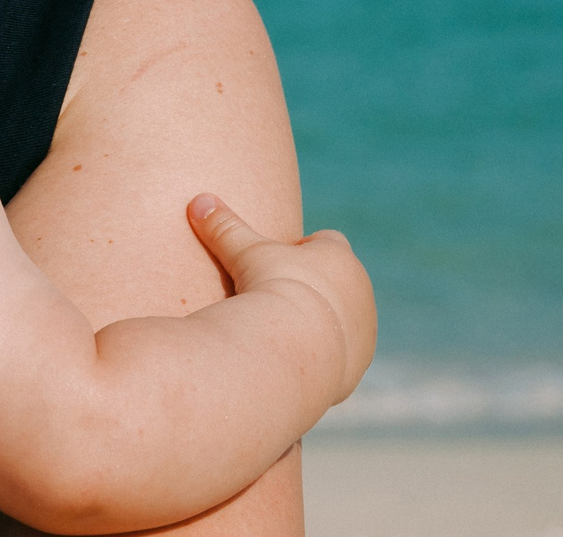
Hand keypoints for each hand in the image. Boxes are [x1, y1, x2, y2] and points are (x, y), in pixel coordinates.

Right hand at [188, 193, 376, 405]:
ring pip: (345, 316)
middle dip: (315, 286)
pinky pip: (344, 352)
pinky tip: (297, 355)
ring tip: (287, 331)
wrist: (294, 348)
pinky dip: (325, 352)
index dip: (303, 250)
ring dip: (323, 320)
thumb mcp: (244, 253)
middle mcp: (360, 289)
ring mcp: (364, 327)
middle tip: (280, 298)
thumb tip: (198, 201)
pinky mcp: (360, 361)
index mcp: (339, 256)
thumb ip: (224, 227)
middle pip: (339, 279)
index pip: (328, 241)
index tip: (280, 263)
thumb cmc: (272, 289)